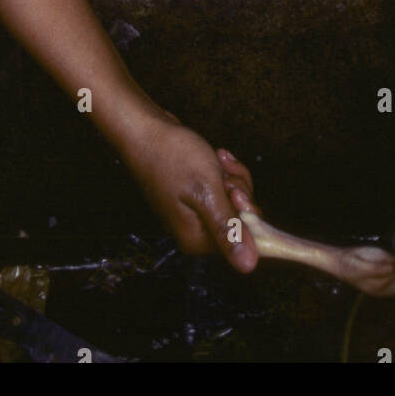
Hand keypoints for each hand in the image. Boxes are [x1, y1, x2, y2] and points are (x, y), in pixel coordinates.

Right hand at [121, 113, 260, 273]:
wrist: (146, 129)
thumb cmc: (171, 157)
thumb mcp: (207, 192)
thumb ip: (228, 228)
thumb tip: (248, 266)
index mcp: (195, 238)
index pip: (242, 241)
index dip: (245, 212)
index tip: (233, 190)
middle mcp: (194, 230)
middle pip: (240, 219)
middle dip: (238, 189)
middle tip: (221, 173)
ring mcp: (194, 212)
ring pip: (234, 200)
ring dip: (231, 176)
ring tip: (216, 159)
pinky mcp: (194, 196)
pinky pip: (222, 188)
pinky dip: (223, 171)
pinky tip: (215, 156)